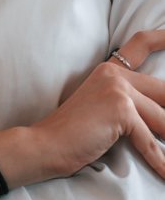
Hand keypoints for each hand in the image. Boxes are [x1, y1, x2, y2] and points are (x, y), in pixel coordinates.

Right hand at [0, 29, 164, 196]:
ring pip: (161, 118)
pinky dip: (159, 161)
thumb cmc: (73, 133)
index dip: (162, 38)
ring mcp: (118, 90)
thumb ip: (127, 103)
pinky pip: (150, 141)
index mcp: (109, 70)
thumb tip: (161, 118)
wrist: (46, 144)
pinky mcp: (121, 110)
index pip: (140, 44)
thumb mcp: (101, 109)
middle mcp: (114, 74)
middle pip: (163, 90)